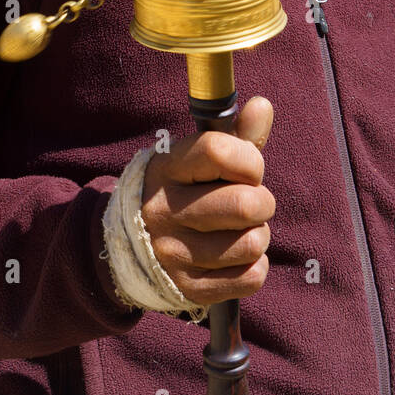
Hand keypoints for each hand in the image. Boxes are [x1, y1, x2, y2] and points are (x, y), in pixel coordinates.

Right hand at [141, 96, 274, 306]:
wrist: (131, 248)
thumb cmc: (182, 192)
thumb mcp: (197, 160)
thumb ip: (235, 135)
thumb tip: (263, 105)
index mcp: (167, 169)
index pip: (219, 151)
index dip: (249, 160)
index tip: (247, 169)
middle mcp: (164, 211)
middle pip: (246, 205)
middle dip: (262, 203)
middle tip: (249, 205)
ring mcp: (174, 253)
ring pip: (252, 243)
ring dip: (258, 235)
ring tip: (239, 230)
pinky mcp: (188, 289)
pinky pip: (251, 277)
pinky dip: (254, 266)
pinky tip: (235, 257)